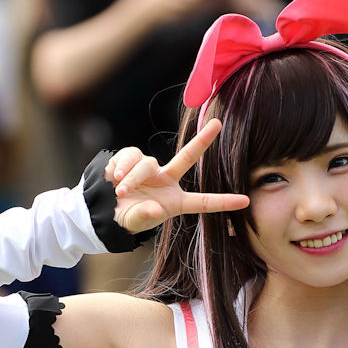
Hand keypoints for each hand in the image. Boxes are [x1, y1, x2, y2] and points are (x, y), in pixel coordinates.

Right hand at [106, 119, 249, 234]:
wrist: (102, 208)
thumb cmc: (124, 219)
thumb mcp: (135, 223)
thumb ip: (145, 217)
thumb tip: (155, 209)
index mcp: (174, 202)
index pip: (203, 202)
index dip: (223, 202)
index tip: (245, 201)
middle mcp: (166, 181)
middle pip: (187, 157)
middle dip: (202, 140)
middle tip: (218, 124)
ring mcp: (151, 168)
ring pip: (147, 163)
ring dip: (132, 178)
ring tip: (120, 192)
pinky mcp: (133, 158)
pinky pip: (131, 155)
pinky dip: (122, 167)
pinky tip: (114, 177)